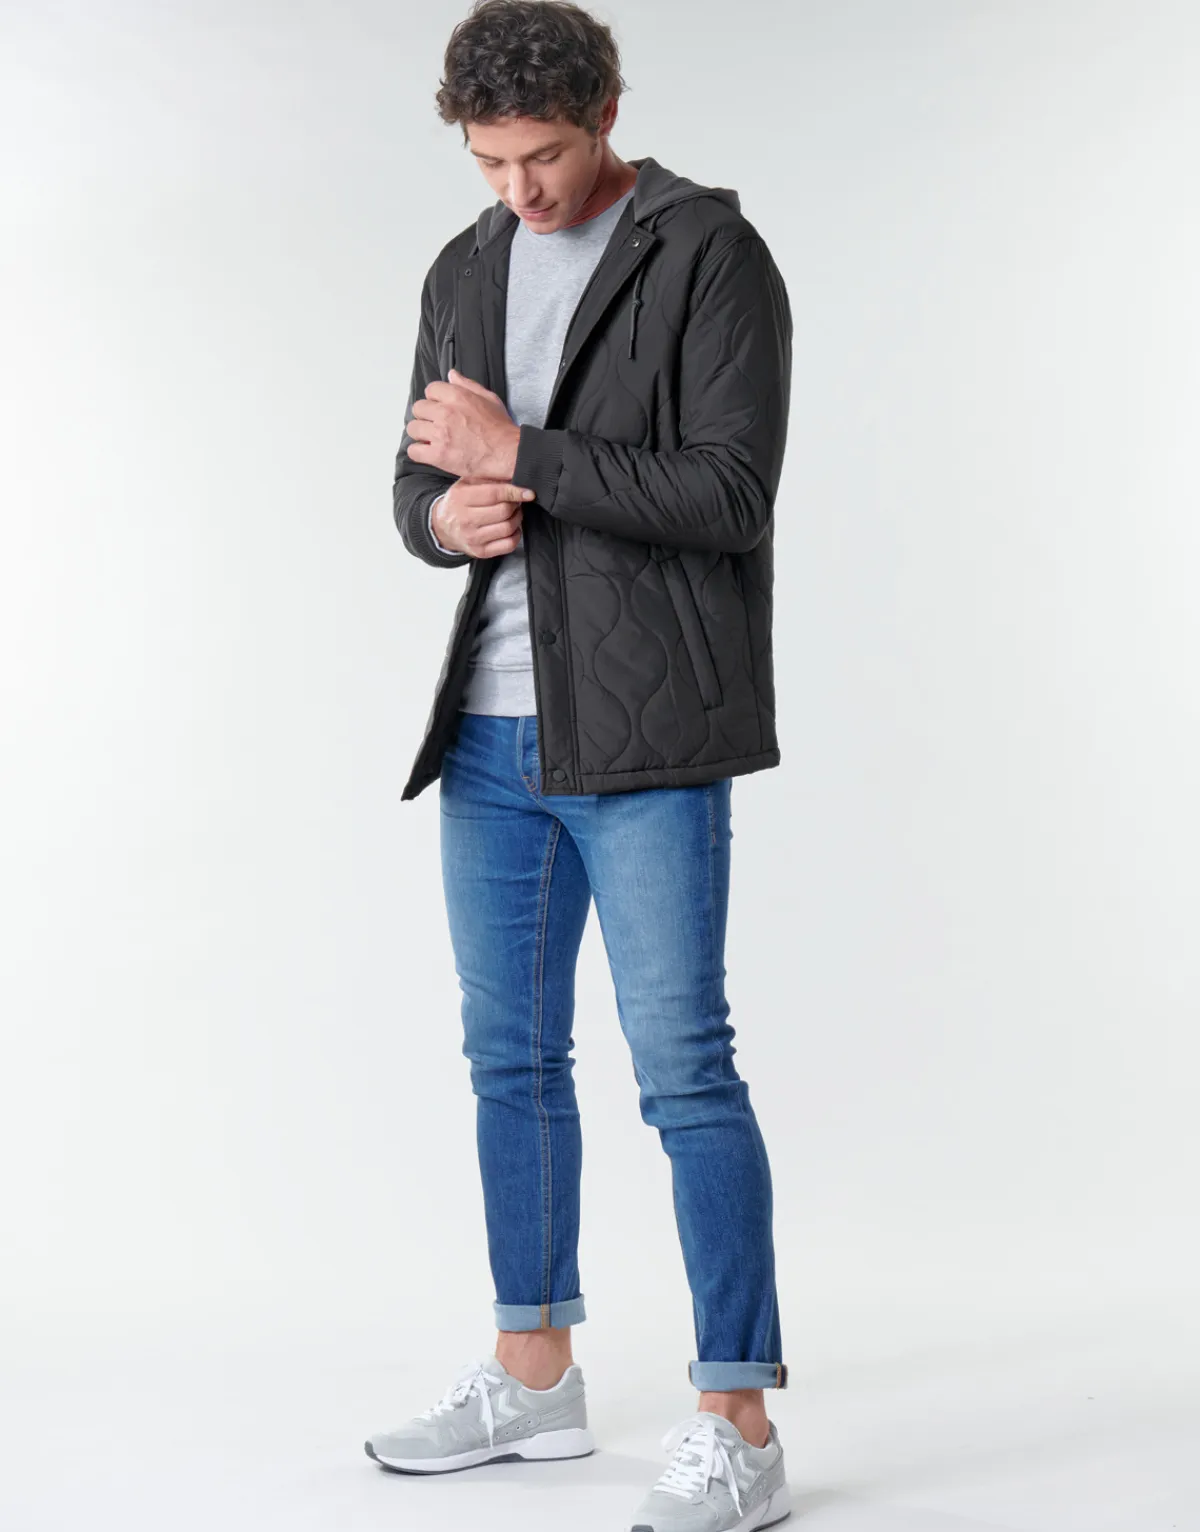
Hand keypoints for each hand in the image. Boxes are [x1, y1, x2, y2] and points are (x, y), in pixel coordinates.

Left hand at [406, 368, 520, 479]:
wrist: (507, 453)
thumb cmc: (500, 427)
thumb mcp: (488, 398)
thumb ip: (467, 385)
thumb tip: (451, 374)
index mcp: (456, 396)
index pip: (430, 390)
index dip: (434, 400)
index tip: (440, 409)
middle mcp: (445, 412)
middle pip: (418, 409)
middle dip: (426, 416)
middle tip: (435, 425)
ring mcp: (440, 434)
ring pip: (413, 428)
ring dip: (421, 434)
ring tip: (432, 439)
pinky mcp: (438, 455)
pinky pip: (414, 450)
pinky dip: (419, 452)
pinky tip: (429, 453)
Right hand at [433, 475, 535, 557]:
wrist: (443, 528)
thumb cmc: (459, 502)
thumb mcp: (466, 484)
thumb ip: (487, 478)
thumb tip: (513, 477)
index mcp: (461, 498)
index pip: (494, 494)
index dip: (515, 492)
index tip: (528, 492)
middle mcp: (465, 520)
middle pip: (504, 511)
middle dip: (516, 505)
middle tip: (516, 501)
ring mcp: (473, 538)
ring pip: (508, 528)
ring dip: (517, 519)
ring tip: (513, 513)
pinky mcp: (480, 552)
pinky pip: (508, 545)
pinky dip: (516, 535)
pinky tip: (511, 528)